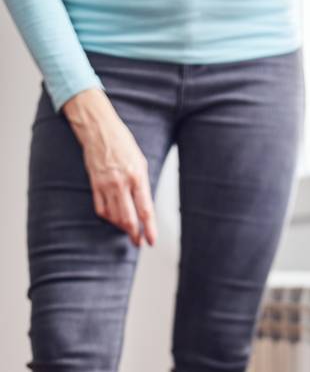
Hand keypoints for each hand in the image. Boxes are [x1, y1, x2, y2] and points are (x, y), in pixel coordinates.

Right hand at [63, 88, 156, 245]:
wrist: (98, 129)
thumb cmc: (122, 143)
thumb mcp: (140, 162)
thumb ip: (143, 185)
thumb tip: (144, 207)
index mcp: (137, 177)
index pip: (145, 210)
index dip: (149, 229)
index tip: (151, 241)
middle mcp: (121, 183)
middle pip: (128, 218)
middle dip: (134, 234)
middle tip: (138, 242)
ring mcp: (106, 185)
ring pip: (114, 216)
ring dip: (122, 227)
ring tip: (128, 230)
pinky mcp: (94, 184)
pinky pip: (101, 209)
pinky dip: (109, 218)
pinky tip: (114, 219)